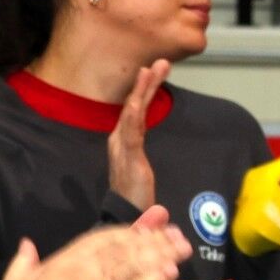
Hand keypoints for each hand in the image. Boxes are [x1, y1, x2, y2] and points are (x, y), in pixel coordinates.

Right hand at [0, 205, 191, 279]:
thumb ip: (22, 264)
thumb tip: (26, 244)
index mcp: (62, 262)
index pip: (101, 238)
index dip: (127, 232)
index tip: (145, 229)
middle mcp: (83, 271)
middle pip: (126, 248)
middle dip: (153, 239)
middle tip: (176, 234)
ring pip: (137, 267)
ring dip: (163, 256)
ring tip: (183, 250)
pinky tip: (172, 276)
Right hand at [106, 58, 169, 210]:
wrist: (127, 216)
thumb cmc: (134, 194)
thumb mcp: (139, 167)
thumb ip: (138, 152)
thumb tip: (140, 139)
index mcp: (123, 140)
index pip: (136, 109)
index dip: (145, 89)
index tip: (155, 71)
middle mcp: (119, 140)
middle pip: (134, 105)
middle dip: (147, 83)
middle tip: (160, 62)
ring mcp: (122, 148)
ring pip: (132, 113)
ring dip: (142, 91)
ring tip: (151, 70)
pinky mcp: (129, 159)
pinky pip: (131, 133)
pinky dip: (133, 115)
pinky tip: (137, 101)